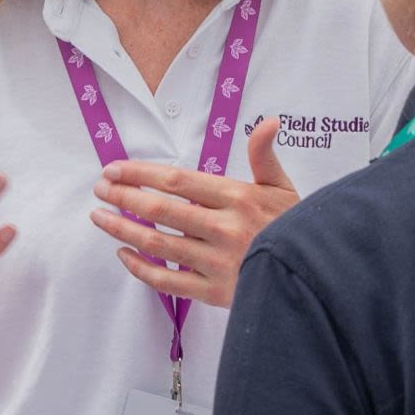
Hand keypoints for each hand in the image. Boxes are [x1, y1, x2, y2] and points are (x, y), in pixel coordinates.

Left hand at [90, 116, 299, 309]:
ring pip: (158, 244)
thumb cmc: (295, 228)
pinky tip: (124, 255)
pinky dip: (140, 269)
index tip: (114, 169)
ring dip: (122, 230)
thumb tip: (268, 121)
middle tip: (100, 190)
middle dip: (123, 197)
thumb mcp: (283, 187)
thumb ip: (264, 155)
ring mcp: (216, 262)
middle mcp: (223, 228)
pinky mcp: (213, 292)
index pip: (177, 180)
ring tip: (100, 218)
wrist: (315, 276)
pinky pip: (167, 282)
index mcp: (237, 198)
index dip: (139, 173)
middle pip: (160, 209)